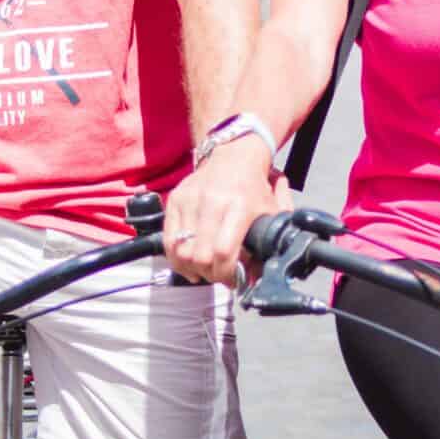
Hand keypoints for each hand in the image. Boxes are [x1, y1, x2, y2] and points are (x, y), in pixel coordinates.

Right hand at [163, 140, 280, 285]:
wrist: (234, 156)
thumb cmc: (254, 190)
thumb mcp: (270, 216)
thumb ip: (268, 248)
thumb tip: (254, 281)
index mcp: (239, 206)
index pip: (223, 251)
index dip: (225, 274)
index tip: (232, 280)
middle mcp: (212, 202)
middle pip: (200, 256)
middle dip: (210, 274)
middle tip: (218, 275)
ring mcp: (190, 200)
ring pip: (181, 251)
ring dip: (192, 269)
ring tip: (203, 270)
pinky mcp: (175, 200)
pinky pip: (168, 240)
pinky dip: (176, 258)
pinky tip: (188, 262)